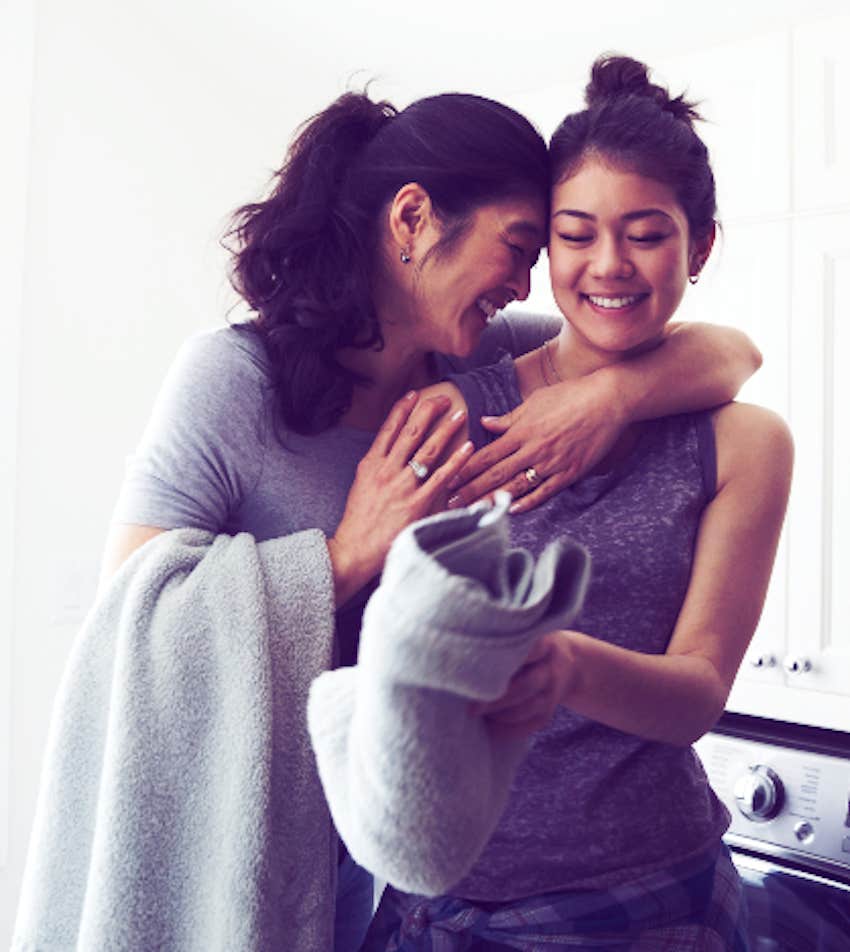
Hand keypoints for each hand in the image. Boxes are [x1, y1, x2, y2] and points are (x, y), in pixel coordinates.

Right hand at [328, 391, 471, 604]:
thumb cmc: (358, 521)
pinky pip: (441, 477)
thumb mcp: (361, 486)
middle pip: (411, 432)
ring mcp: (402, 487)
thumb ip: (377, 467)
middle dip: (429, 411)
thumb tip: (391, 451)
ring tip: (460, 415)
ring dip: (446, 429)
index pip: (388, 429)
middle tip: (444, 398)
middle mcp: (386, 470)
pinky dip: (456, 461)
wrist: (354, 550)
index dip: (403, 409)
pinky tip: (468, 448)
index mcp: (370, 464)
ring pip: (428, 450)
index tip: (415, 394)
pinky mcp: (417, 504)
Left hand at [447, 373, 624, 513]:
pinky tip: (512, 510)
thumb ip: (509, 418)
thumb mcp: (535, 401)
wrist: (608, 400)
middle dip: (470, 490)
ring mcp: (552, 462)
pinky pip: (545, 491)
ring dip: (493, 500)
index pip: (485, 455)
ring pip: (516, 486)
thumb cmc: (570, 396)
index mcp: (521, 431)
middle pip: (495, 474)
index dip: (464, 469)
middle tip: (448, 503)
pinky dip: (528, 502)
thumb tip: (484, 422)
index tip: (446, 479)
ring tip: (473, 512)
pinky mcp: (570, 472)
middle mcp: (533, 449)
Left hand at [469, 632, 573, 738]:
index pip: (530, 650)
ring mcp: (552, 694)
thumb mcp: (527, 634)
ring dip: (499, 714)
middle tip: (470, 706)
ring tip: (473, 713)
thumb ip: (505, 638)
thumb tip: (462, 650)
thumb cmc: (531, 646)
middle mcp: (550, 670)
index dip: (509, 659)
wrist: (570, 663)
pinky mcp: (548, 715)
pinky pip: (528, 727)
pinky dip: (506, 730)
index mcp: (545, 645)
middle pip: (525, 686)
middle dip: (497, 699)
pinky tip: (487, 727)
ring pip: (526, 709)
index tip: (481, 665)